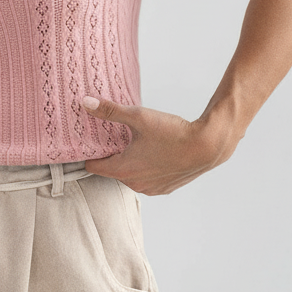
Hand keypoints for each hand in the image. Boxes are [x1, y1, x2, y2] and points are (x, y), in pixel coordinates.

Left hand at [81, 96, 237, 195]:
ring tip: (136, 143)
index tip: (92, 141)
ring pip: (130, 175)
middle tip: (116, 137)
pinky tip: (154, 152)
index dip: (90, 153)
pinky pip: (146, 179)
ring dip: (130, 162)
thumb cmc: (172, 132)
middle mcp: (134, 184)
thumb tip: (85, 102)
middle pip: (111, 170)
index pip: (92, 167)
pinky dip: (146, 168)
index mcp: (123, 169)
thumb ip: (110, 111)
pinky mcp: (164, 189)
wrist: (207, 146)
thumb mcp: (138, 117)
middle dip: (112, 155)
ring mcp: (150, 189)